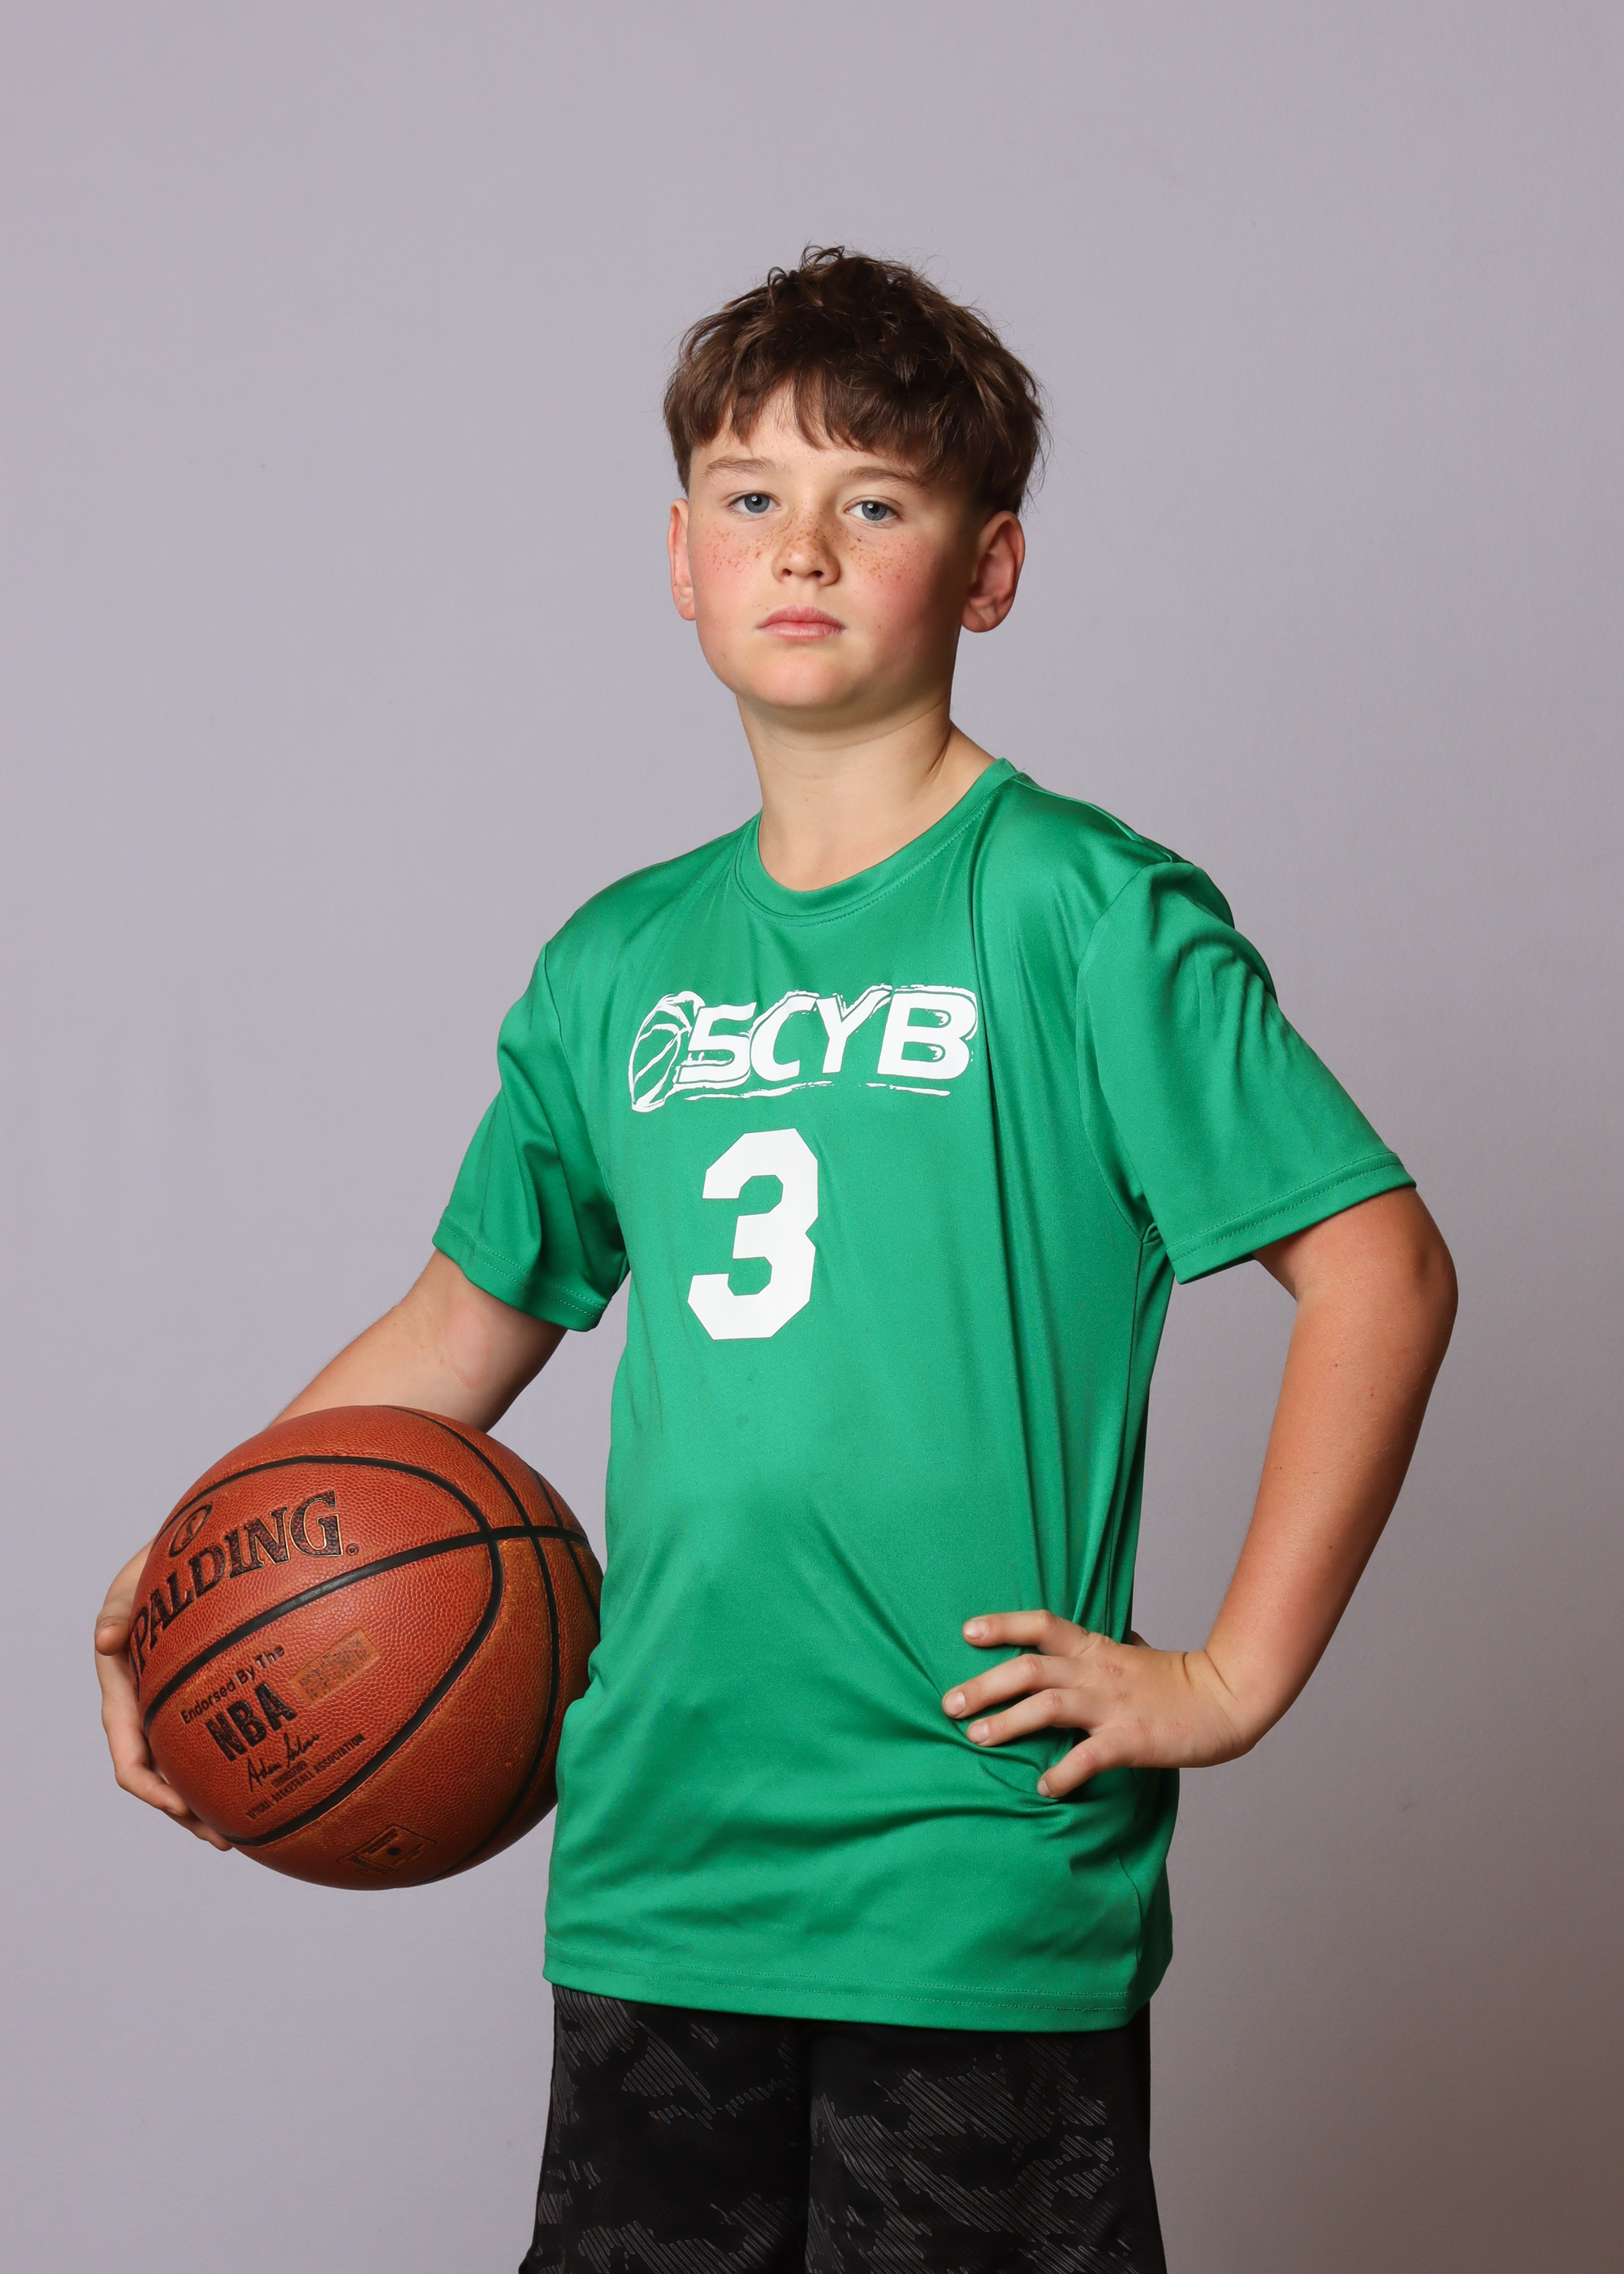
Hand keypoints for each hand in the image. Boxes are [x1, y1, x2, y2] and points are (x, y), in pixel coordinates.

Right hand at [95, 1542, 232, 1849]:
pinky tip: (274, 1775)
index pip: (128, 1756)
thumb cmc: (158, 1568)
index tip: (179, 1806)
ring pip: (192, 1765)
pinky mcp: (210, 1694)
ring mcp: (179, 1705)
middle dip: (187, 1811)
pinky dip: (235, 1760)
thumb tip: (105, 1638)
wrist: (194, 1557)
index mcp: (124, 1693)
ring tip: (249, 1827)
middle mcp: (149, 1709)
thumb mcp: (135, 1583)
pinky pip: (220, 1736)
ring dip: (212, 1798)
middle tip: (224, 1837)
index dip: (150, 1788)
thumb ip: (121, 1607)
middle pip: (164, 1776)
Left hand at [941, 1611, 1254, 1797]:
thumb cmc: (1180, 1681)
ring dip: (1007, 1723)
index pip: (1042, 1625)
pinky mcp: (1131, 1739)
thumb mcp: (1136, 1654)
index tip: (966, 1632)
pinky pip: (1087, 1757)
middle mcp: (1097, 1672)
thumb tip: (1104, 1639)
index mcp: (1097, 1648)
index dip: (1003, 1625)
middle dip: (984, 1685)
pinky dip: (1061, 1773)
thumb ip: (1108, 1649)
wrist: (1227, 1699)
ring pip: (1048, 1704)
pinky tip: (1043, 1788)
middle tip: (950, 1704)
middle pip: (1029, 1668)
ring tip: (977, 1738)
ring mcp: (1113, 1705)